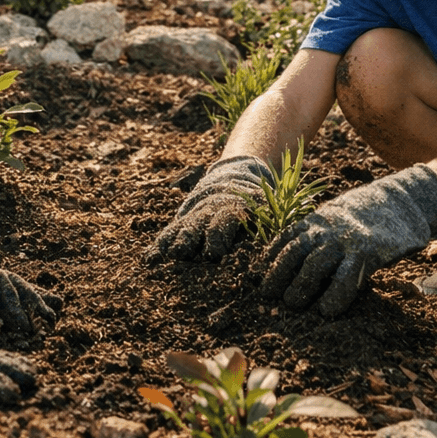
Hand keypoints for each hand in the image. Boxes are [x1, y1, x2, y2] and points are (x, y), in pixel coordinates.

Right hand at [145, 156, 272, 262]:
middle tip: (184, 255)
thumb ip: (271, 214)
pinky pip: (170, 234)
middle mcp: (208, 213)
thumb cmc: (254, 200)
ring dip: (174, 244)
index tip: (214, 253)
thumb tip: (286, 227)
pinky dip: (161, 245)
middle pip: (198, 226)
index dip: (217, 236)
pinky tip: (150, 259)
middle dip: (191, 240)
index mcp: (230, 209)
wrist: (230, 178)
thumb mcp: (265, 202)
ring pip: (182, 230)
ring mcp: (194, 218)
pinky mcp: (183, 224)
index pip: (222, 222)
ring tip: (164, 258)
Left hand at [260, 164, 436, 316]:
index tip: (256, 273)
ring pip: (315, 265)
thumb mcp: (336, 215)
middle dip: (278, 274)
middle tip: (268, 295)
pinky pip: (346, 278)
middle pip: (295, 252)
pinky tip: (326, 311)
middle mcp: (328, 228)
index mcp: (318, 219)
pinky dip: (334, 296)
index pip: (286, 237)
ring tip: (291, 305)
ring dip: (300, 287)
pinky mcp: (369, 252)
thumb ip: (318, 231)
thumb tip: (296, 255)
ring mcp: (347, 240)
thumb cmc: (366, 214)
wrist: (403, 201)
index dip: (270, 256)